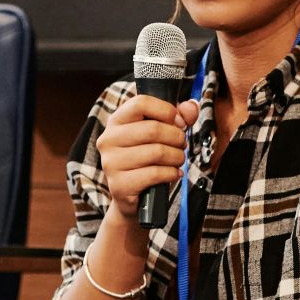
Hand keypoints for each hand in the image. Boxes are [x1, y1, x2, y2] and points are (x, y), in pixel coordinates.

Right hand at [96, 94, 200, 218]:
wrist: (132, 196)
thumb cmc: (147, 159)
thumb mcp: (161, 133)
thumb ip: (178, 117)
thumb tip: (191, 106)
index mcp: (116, 121)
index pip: (141, 103)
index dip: (166, 111)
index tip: (178, 122)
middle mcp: (108, 139)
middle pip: (153, 129)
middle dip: (177, 137)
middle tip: (182, 145)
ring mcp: (111, 163)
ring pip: (157, 152)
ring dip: (177, 157)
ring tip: (178, 160)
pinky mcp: (120, 184)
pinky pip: (156, 173)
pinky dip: (172, 173)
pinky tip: (174, 174)